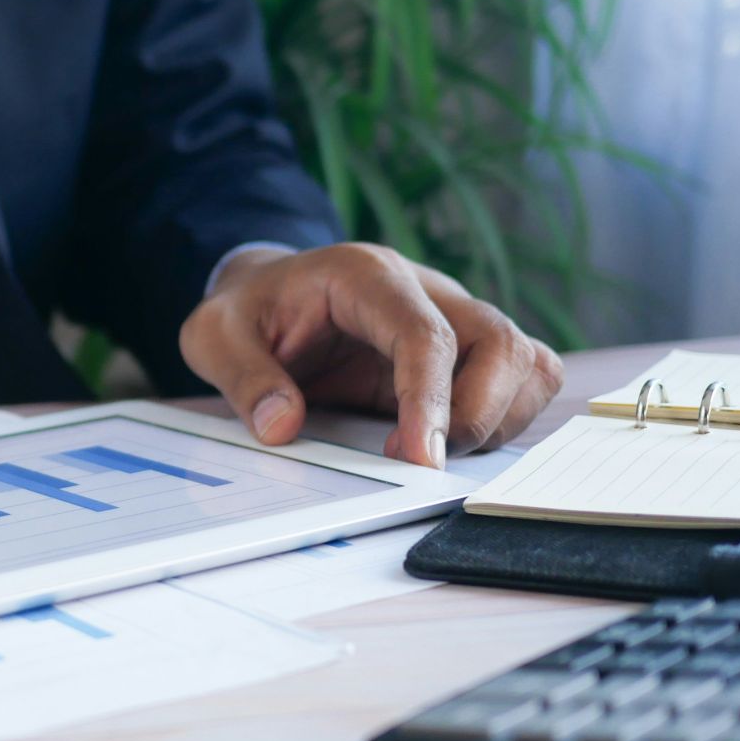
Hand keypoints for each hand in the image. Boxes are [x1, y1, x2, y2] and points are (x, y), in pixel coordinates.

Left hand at [179, 243, 562, 466]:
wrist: (267, 294)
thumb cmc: (248, 312)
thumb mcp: (214, 336)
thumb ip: (244, 377)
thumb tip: (283, 427)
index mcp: (368, 277)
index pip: (426, 334)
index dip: (431, 399)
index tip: (419, 460)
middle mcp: (427, 291)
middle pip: (501, 343)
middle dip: (478, 414)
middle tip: (421, 463)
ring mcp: (454, 320)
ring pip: (525, 362)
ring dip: (497, 420)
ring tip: (431, 452)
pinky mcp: (465, 353)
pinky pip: (522, 379)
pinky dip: (505, 418)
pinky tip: (450, 442)